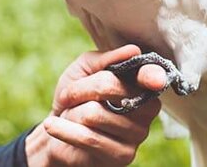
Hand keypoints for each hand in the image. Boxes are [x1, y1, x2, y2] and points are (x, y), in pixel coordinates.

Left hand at [26, 45, 166, 165]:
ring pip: (95, 113)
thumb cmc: (75, 96)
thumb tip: (133, 50)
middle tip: (71, 96)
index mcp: (142, 84)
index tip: (153, 79)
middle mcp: (147, 108)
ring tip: (71, 116)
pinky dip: (64, 130)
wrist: (55, 128)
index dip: (152, 76)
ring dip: (72, 112)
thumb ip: (106, 59)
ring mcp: (138, 134)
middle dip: (81, 88)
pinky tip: (53, 126)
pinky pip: (89, 138)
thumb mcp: (85, 69)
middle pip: (112, 87)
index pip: (151, 77)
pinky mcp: (122, 155)